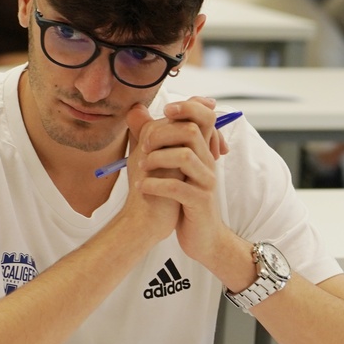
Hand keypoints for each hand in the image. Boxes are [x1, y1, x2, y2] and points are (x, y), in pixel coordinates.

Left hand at [125, 98, 231, 264]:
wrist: (199, 236)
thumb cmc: (179, 197)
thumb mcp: (167, 165)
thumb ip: (153, 137)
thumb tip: (135, 109)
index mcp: (201, 150)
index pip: (205, 116)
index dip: (189, 106)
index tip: (166, 109)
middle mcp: (208, 162)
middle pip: (193, 131)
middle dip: (162, 133)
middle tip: (143, 146)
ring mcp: (206, 182)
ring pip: (186, 156)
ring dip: (157, 159)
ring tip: (141, 167)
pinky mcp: (200, 203)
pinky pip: (178, 187)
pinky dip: (155, 185)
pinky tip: (142, 188)